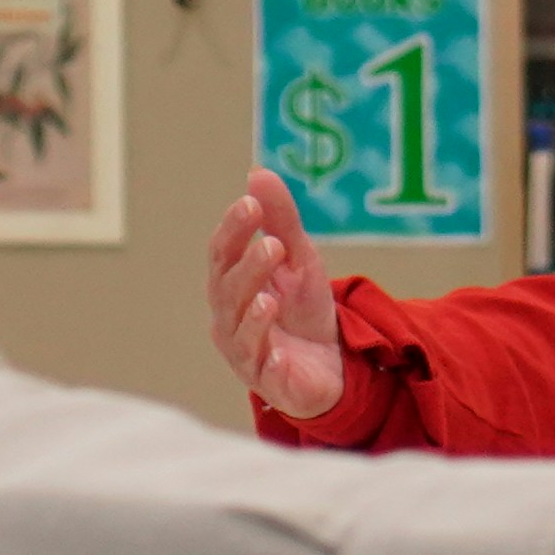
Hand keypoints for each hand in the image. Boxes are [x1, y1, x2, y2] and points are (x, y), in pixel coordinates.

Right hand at [201, 167, 348, 422]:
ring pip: (240, 332)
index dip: (234, 229)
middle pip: (227, 291)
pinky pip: (264, 371)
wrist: (332, 364)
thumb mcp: (299, 259)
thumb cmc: (304, 311)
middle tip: (273, 245)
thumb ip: (281, 220)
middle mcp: (229, 318)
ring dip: (253, 314)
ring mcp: (246, 352)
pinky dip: (269, 361)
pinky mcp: (269, 382)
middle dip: (248, 267)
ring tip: (270, 296)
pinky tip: (279, 353)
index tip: (251, 204)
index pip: (222, 253)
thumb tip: (258, 173)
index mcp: (231, 285)